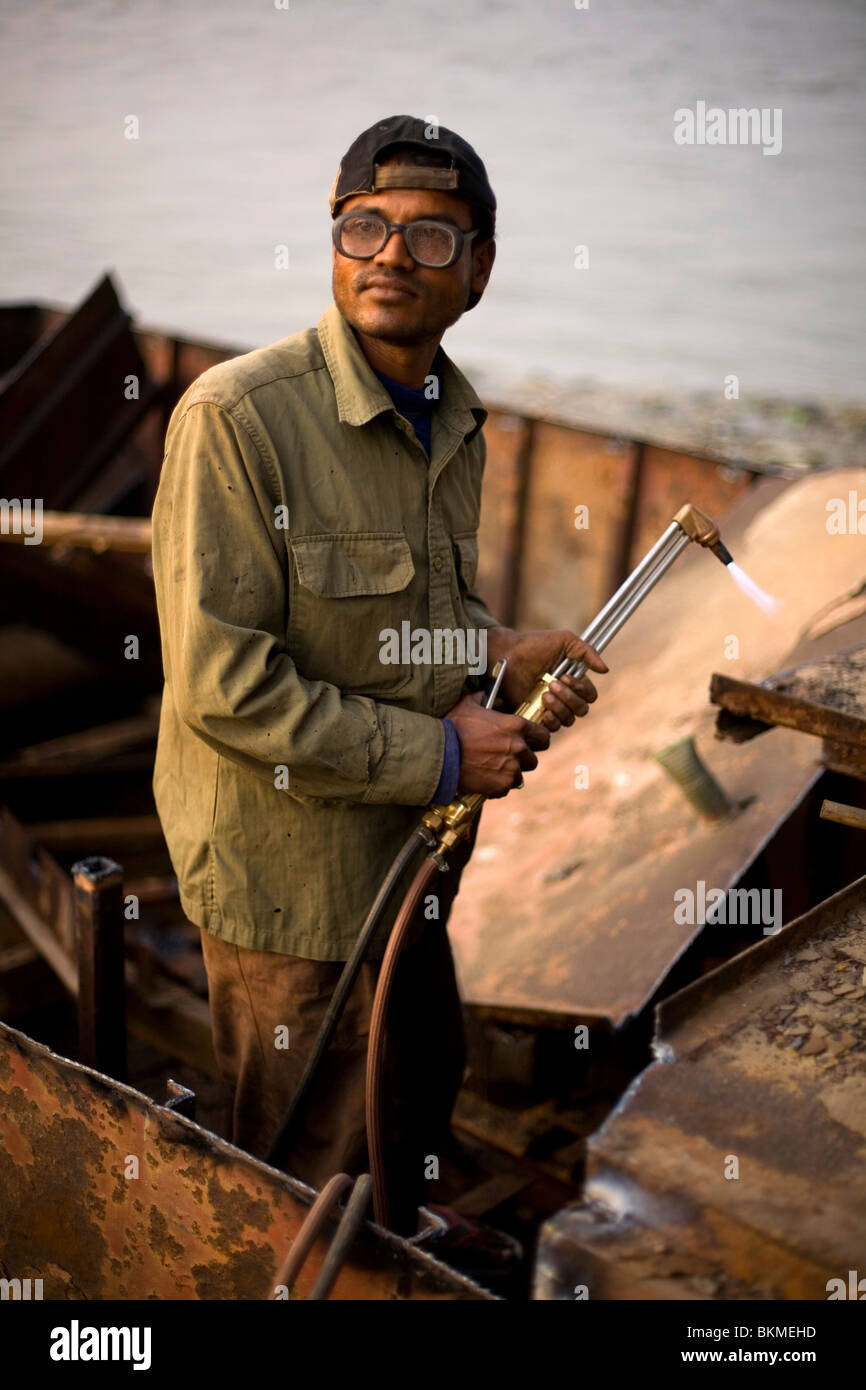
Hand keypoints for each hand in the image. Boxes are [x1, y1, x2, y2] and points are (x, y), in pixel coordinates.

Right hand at [445, 690, 550, 797]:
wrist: (441, 754)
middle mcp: (518, 747)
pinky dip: (497, 786)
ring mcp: (511, 768)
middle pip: (533, 759)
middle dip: (521, 760)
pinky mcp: (502, 785)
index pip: (543, 736)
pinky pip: (506, 788)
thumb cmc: (453, 727)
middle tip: (506, 758)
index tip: (530, 743)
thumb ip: (481, 698)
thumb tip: (485, 695)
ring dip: (509, 774)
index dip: (537, 740)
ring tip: (493, 770)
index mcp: (516, 726)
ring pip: (520, 776)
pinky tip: (484, 779)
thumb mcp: (467, 705)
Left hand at [484, 627, 608, 730]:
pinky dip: (551, 721)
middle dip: (569, 698)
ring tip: (545, 695)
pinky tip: (543, 709)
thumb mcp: (564, 640)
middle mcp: (564, 696)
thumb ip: (587, 652)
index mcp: (573, 681)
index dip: (582, 689)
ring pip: (568, 720)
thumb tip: (605, 670)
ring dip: (560, 708)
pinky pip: (552, 728)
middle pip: (582, 710)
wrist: (508, 654)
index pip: (590, 695)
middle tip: (552, 684)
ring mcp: (550, 708)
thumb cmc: (535, 645)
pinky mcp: (536, 716)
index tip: (565, 676)